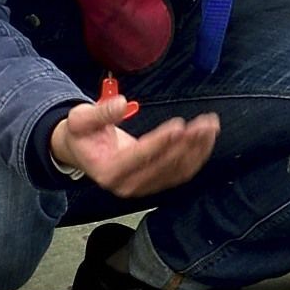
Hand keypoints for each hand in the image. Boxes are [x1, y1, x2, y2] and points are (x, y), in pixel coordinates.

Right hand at [51, 88, 223, 197]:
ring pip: (177, 171)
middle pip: (164, 165)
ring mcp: (143, 187)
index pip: (141, 156)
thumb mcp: (80, 119)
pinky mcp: (154, 183)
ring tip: (209, 126)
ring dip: (197, 149)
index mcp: (109, 171)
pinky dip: (196, 155)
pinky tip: (206, 138)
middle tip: (202, 123)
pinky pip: (180, 172)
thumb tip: (121, 103)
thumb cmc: (82, 134)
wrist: (81, 152)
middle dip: (186, 144)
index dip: (161, 142)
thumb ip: (100, 112)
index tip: (178, 126)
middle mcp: (127, 185)